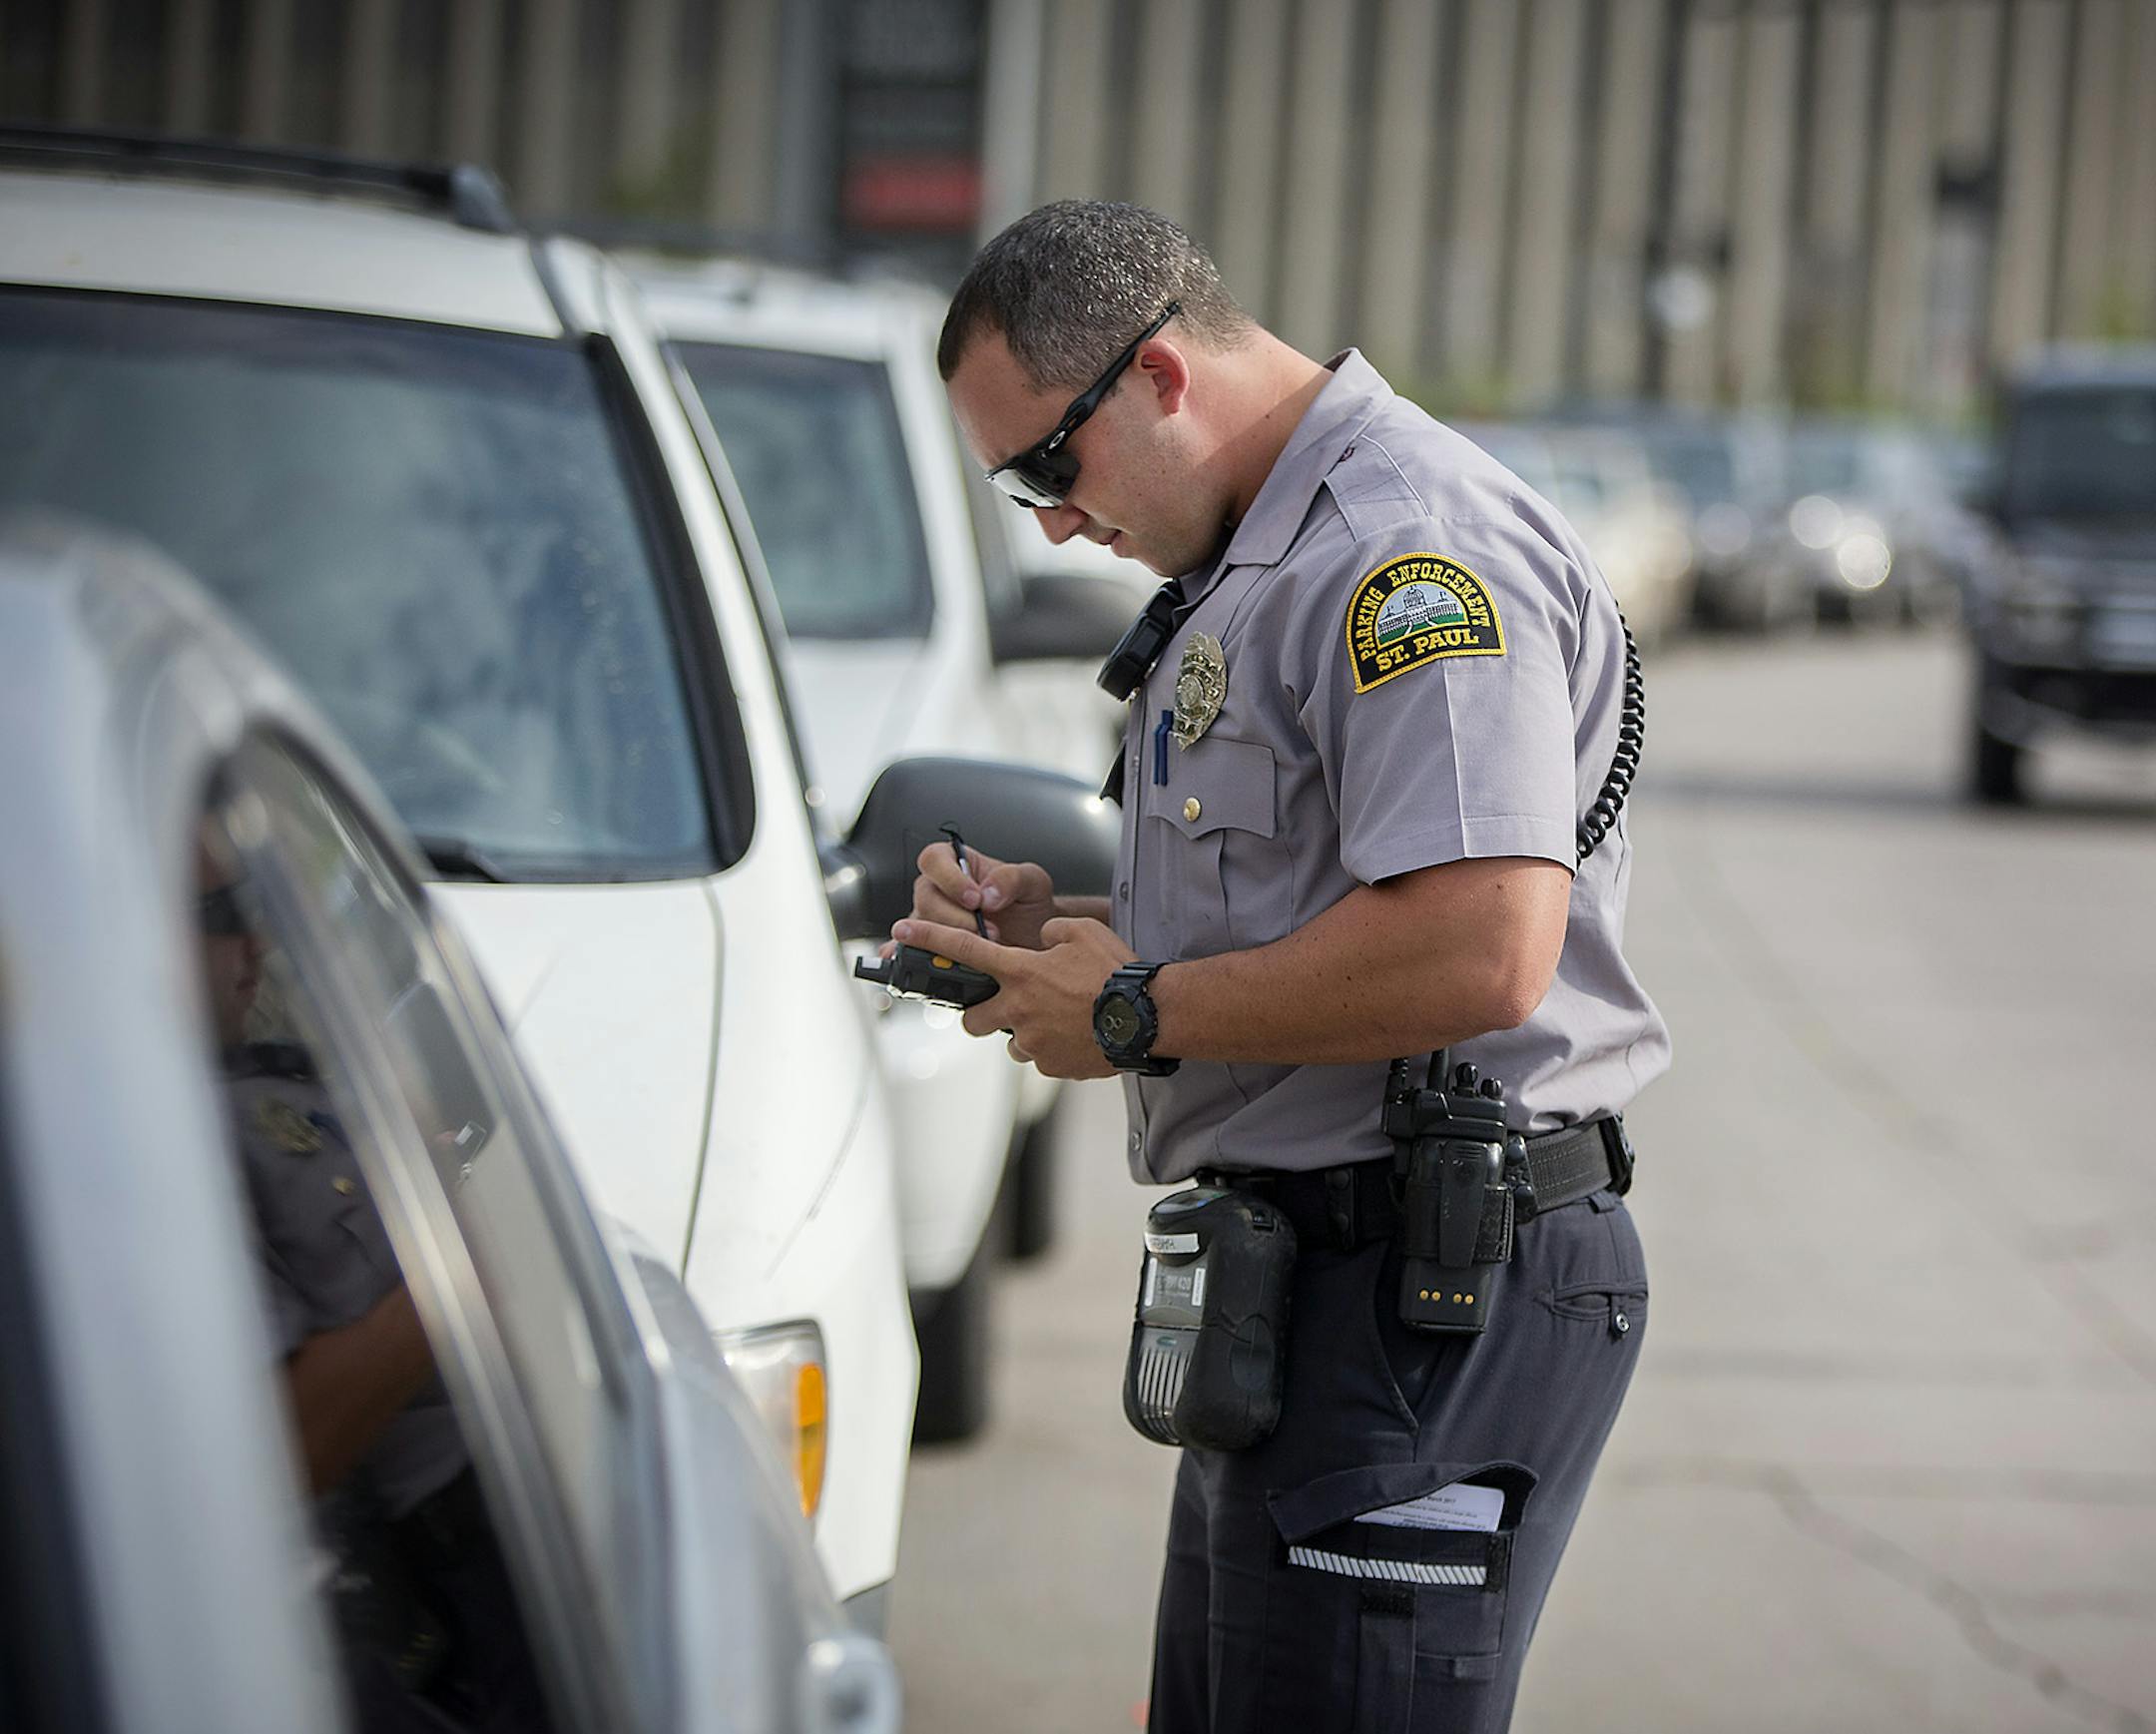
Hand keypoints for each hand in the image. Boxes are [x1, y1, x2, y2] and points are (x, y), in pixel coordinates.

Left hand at [890, 914, 1134, 1079]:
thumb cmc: (1116, 972)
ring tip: (1057, 1021)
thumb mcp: (1083, 932)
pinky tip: (1076, 1036)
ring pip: (1010, 1040)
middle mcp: (1018, 1007)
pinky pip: (1039, 1058)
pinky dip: (1050, 1049)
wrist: (1147, 1017)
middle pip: (972, 1019)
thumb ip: (1051, 931)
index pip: (965, 950)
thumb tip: (1041, 939)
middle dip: (980, 1014)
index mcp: (1021, 971)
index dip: (928, 937)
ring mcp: (1032, 1040)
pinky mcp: (1050, 1065)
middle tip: (1003, 1006)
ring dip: (1022, 1032)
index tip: (901, 930)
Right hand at [909, 840, 1059, 951]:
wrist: (1035, 941)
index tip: (974, 899)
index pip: (935, 859)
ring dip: (950, 941)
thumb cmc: (1029, 906)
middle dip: (956, 918)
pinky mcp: (931, 947)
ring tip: (982, 947)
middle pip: (925, 897)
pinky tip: (940, 963)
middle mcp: (939, 889)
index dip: (950, 878)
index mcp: (958, 863)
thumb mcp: (1032, 883)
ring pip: (920, 927)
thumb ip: (1012, 879)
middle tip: (986, 930)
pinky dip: (923, 958)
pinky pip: (915, 951)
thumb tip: (987, 892)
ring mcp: (932, 919)